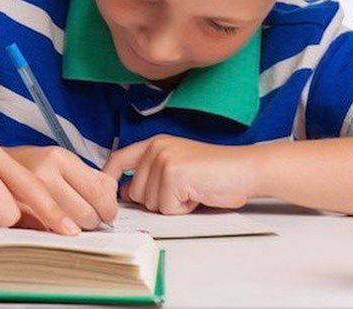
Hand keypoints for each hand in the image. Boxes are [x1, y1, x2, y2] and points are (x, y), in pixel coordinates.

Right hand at [7, 146, 117, 230]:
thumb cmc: (26, 166)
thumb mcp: (57, 160)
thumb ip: (87, 175)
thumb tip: (112, 190)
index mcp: (57, 157)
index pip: (97, 192)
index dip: (107, 209)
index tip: (107, 215)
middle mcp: (42, 171)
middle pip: (85, 213)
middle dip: (91, 223)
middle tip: (85, 220)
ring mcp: (25, 192)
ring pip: (69, 228)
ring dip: (73, 230)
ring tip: (66, 222)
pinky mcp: (13, 210)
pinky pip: (46, 233)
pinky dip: (52, 235)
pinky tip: (47, 226)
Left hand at [102, 135, 258, 214]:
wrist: (245, 170)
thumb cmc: (216, 173)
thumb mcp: (177, 167)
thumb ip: (151, 175)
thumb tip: (125, 193)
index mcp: (154, 144)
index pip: (119, 159)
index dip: (109, 178)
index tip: (107, 192)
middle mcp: (155, 148)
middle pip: (135, 193)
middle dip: (158, 200)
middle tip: (185, 190)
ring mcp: (163, 160)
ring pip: (151, 203)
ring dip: (172, 205)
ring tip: (192, 190)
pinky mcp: (173, 175)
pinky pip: (167, 209)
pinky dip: (183, 209)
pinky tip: (197, 195)